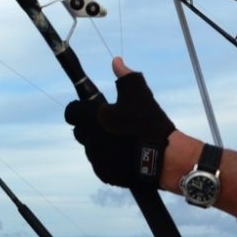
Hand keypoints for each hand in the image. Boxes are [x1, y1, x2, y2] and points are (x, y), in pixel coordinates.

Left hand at [64, 57, 174, 187]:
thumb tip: (116, 61)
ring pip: (90, 147)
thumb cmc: (149, 122)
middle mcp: (89, 140)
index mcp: (91, 118)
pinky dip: (108, 157)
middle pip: (79, 130)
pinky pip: (100, 162)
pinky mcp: (104, 174)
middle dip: (90, 125)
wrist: (165, 158)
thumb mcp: (138, 93)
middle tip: (110, 122)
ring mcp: (96, 159)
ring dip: (99, 141)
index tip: (93, 108)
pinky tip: (125, 153)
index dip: (79, 109)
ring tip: (121, 139)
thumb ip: (124, 76)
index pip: (70, 112)